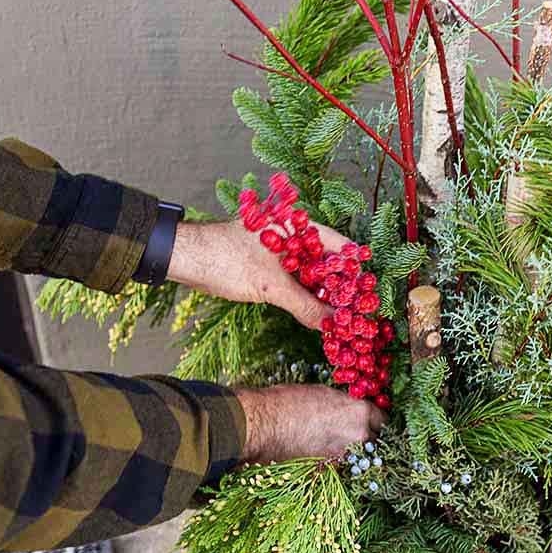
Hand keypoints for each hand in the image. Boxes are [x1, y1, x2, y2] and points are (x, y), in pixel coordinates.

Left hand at [167, 219, 349, 328]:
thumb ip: (305, 306)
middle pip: (329, 262)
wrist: (185, 258)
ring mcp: (283, 250)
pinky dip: (307, 296)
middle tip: (355, 313)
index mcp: (300, 226)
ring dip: (324, 295)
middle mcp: (295, 235)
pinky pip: (297, 280)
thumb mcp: (270, 287)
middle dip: (341, 288)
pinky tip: (316, 314)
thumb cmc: (226, 260)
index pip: (341, 247)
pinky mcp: (271, 265)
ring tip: (339, 319)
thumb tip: (332, 326)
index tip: (366, 296)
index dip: (356, 272)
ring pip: (313, 273)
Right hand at [235, 384, 385, 462]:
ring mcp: (343, 457)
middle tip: (358, 434)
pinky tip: (322, 452)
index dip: (376, 421)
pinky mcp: (327, 470)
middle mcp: (358, 437)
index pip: (383, 420)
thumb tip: (348, 410)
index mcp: (360, 413)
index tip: (372, 422)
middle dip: (368, 438)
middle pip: (375, 441)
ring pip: (358, 456)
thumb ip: (344, 405)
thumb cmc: (289, 402)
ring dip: (352, 451)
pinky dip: (334, 460)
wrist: (263, 425)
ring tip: (336, 443)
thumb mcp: (324, 393)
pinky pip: (339, 465)